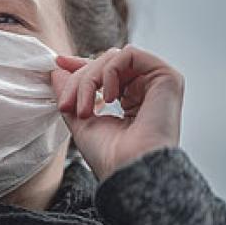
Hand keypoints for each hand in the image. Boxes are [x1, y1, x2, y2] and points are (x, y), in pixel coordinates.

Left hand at [49, 45, 183, 181]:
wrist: (129, 170)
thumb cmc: (110, 156)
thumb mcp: (81, 120)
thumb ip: (71, 93)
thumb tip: (57, 70)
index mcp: (132, 101)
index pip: (106, 72)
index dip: (81, 66)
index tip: (58, 63)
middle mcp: (147, 90)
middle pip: (106, 63)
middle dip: (80, 80)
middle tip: (67, 106)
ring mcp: (158, 84)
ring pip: (114, 58)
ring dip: (90, 79)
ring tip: (85, 109)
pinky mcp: (168, 77)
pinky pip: (129, 54)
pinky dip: (109, 72)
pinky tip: (109, 97)